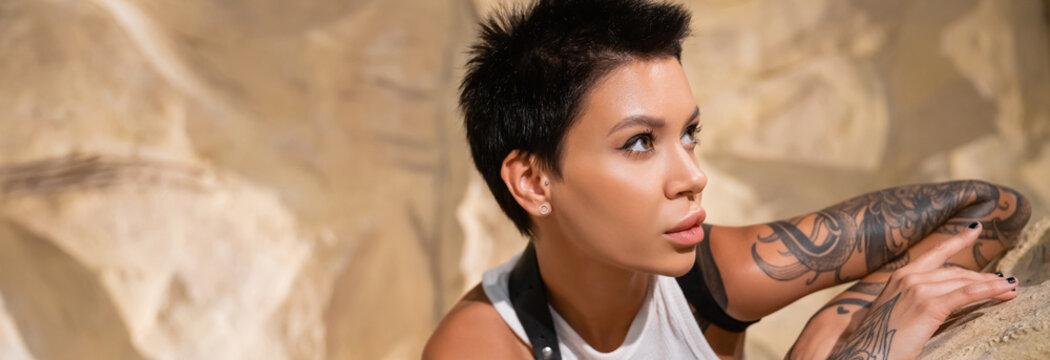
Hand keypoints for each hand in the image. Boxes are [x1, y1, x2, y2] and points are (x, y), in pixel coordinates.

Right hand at [827, 222, 1017, 359]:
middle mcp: (909, 277)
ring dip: (991, 285)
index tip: (974, 229)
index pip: (935, 254)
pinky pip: (966, 294)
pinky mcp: (929, 305)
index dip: (957, 241)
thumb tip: (934, 299)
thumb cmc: (878, 336)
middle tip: (1004, 282)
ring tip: (1009, 289)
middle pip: (955, 272)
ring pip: (964, 281)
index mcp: (900, 276)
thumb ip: (911, 298)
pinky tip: (1001, 291)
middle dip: (983, 277)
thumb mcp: (894, 309)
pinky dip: (987, 291)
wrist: (865, 351)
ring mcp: (918, 289)